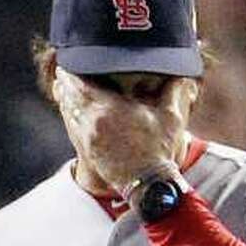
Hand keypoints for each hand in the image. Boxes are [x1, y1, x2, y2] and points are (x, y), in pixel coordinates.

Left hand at [55, 72, 191, 191]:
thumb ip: (174, 89)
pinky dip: (68, 116)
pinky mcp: (88, 152)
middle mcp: (93, 123)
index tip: (68, 61)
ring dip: (65, 99)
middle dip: (66, 84)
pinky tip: (69, 110)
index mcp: (109, 109)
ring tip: (62, 87)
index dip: (72, 73)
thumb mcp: (171, 116)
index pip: (81, 86)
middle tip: (62, 71)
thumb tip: (183, 70)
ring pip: (69, 114)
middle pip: (71, 98)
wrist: (148, 184)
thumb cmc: (160, 149)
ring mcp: (88, 140)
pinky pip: (72, 129)